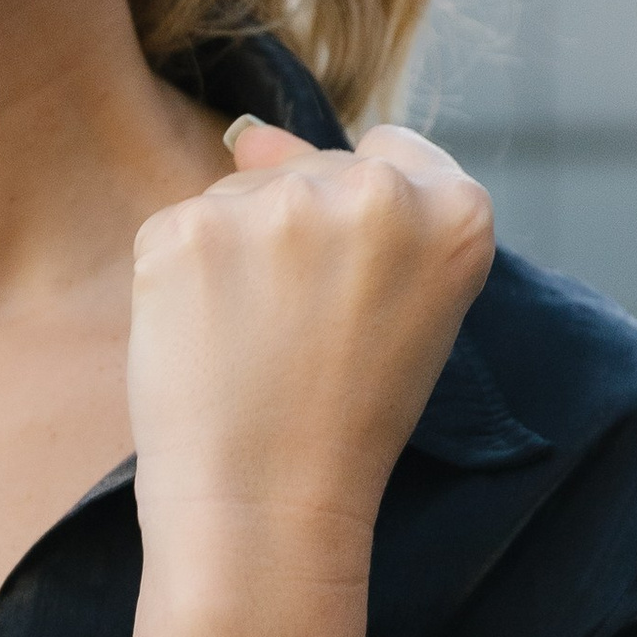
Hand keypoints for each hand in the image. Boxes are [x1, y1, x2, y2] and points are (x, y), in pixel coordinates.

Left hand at [126, 120, 493, 596]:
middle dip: (297, 235)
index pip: (399, 154)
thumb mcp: (398, 308)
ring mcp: (275, 205)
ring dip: (237, 251)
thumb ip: (352, 202)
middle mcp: (373, 192)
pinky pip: (181, 228)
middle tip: (300, 335)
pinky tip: (205, 338)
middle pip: (314, 171)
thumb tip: (247, 130)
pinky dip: (182, 277)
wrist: (266, 506)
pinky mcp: (188, 226)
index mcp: (455, 212)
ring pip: (242, 193)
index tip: (352, 283)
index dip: (363, 224)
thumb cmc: (344, 421)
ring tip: (254, 342)